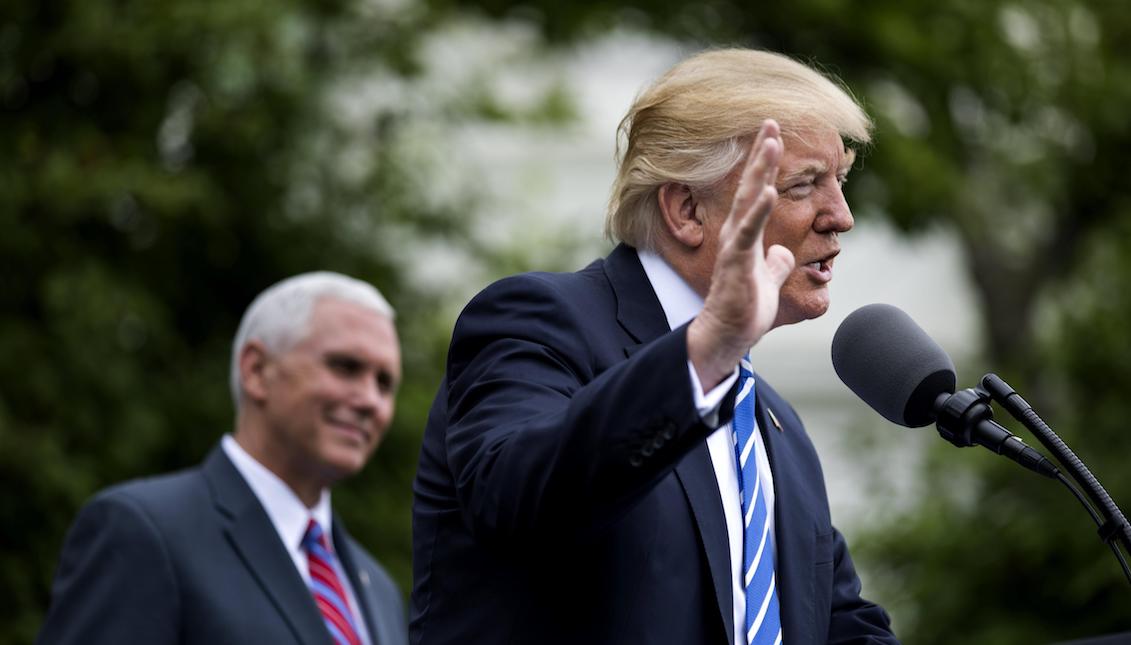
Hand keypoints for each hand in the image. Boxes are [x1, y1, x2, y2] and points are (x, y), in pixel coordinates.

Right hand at [687, 119, 795, 388]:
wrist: (726, 337)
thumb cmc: (743, 311)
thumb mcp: (766, 281)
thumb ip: (775, 264)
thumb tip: (784, 255)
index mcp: (745, 236)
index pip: (755, 191)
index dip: (764, 163)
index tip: (774, 134)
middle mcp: (737, 235)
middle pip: (749, 185)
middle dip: (761, 154)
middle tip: (771, 122)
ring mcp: (735, 247)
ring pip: (747, 201)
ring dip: (759, 171)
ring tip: (771, 143)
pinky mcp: (737, 264)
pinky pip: (748, 233)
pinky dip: (757, 211)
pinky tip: (766, 191)